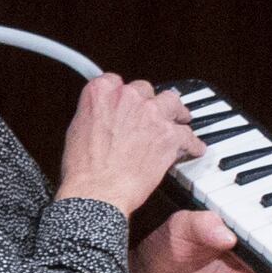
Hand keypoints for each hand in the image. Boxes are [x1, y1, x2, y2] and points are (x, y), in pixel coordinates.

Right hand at [59, 73, 202, 214]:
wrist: (98, 190)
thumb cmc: (84, 168)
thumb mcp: (77, 128)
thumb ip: (96, 113)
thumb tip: (105, 116)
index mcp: (101, 92)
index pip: (118, 81)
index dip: (125, 95)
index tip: (129, 102)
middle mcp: (128, 98)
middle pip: (147, 91)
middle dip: (149, 104)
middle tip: (152, 116)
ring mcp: (152, 114)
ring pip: (172, 103)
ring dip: (175, 114)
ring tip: (180, 121)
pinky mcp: (169, 135)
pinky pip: (188, 135)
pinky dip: (192, 144)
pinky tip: (194, 148)